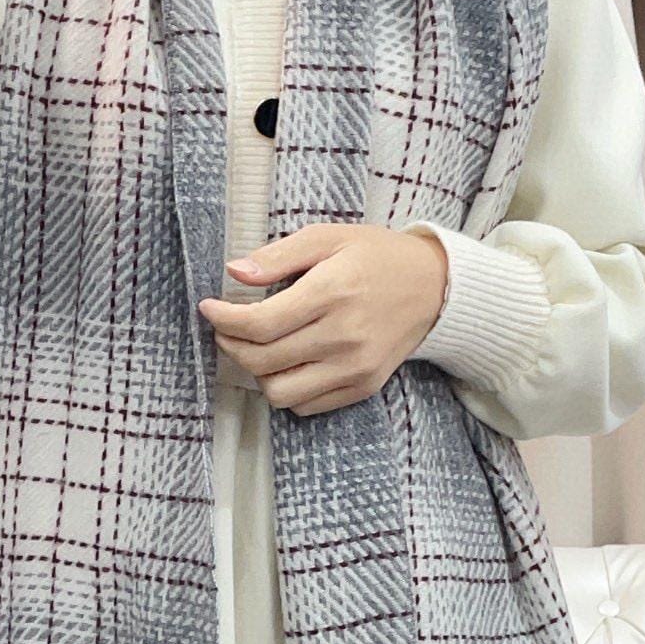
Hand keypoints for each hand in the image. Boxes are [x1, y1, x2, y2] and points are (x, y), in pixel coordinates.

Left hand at [199, 223, 449, 414]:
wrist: (435, 287)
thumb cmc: (376, 256)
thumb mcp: (328, 238)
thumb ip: (278, 255)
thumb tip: (234, 271)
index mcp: (332, 293)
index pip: (260, 324)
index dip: (224, 320)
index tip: (209, 308)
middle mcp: (343, 336)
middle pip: (263, 361)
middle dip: (231, 346)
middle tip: (226, 328)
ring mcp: (354, 367)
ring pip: (280, 393)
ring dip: (258, 374)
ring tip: (258, 349)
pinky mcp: (363, 387)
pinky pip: (306, 406)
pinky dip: (287, 389)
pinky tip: (287, 364)